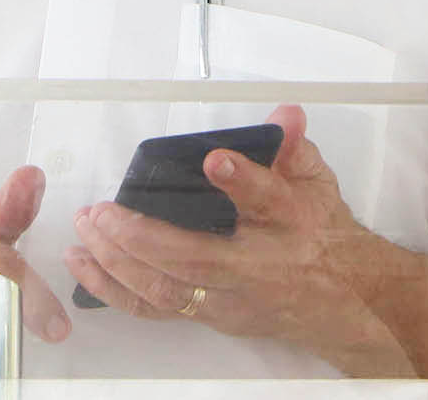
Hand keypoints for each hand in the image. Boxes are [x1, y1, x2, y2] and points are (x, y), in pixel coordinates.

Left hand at [63, 105, 412, 375]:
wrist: (342, 299)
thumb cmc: (320, 233)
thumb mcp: (317, 181)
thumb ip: (292, 146)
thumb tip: (284, 114)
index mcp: (290, 222)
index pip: (269, 199)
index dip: (242, 179)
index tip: (214, 159)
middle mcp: (258, 265)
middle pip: (198, 258)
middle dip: (144, 236)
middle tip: (104, 211)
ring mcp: (230, 297)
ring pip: (168, 289)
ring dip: (119, 262)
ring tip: (86, 231)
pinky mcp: (210, 314)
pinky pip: (155, 308)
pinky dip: (115, 289)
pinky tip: (86, 264)